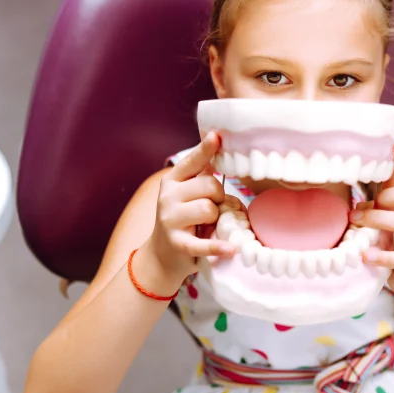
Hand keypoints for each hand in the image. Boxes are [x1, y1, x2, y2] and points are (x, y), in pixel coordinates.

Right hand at [144, 132, 236, 289]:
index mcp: (172, 180)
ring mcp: (170, 219)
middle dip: (219, 197)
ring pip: (208, 208)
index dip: (205, 149)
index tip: (216, 136)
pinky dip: (218, 247)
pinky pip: (203, 243)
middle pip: (210, 186)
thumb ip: (202, 177)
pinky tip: (231, 249)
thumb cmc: (184, 220)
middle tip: (213, 209)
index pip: (192, 161)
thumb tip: (221, 155)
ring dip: (216, 218)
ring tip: (209, 225)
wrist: (162, 255)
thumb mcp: (187, 194)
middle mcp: (167, 196)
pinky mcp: (177, 243)